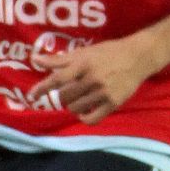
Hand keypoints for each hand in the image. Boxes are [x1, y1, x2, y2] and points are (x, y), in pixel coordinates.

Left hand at [29, 37, 153, 122]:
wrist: (138, 57)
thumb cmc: (108, 52)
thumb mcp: (85, 52)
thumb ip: (60, 59)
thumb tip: (36, 60)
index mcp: (83, 64)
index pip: (58, 78)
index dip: (42, 88)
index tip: (31, 95)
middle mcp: (92, 79)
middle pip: (65, 96)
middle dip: (62, 95)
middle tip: (68, 91)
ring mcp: (103, 92)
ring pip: (76, 108)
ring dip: (72, 106)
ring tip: (78, 99)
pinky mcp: (113, 103)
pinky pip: (92, 118)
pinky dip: (84, 118)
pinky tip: (84, 113)